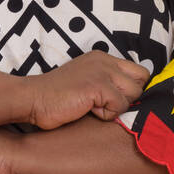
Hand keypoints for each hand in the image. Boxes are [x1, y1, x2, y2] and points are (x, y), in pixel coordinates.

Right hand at [26, 49, 151, 130]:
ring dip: (117, 107)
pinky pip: (119, 106)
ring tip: (93, 108)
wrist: (32, 100)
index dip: (131, 89)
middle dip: (129, 97)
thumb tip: (131, 98)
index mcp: (102, 58)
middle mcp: (105, 60)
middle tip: (106, 106)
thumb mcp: (85, 83)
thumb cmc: (56, 99)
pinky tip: (87, 111)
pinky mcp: (98, 86)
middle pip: (141, 80)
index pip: (138, 71)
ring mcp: (102, 71)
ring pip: (134, 94)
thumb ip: (106, 83)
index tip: (115, 100)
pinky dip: (105, 115)